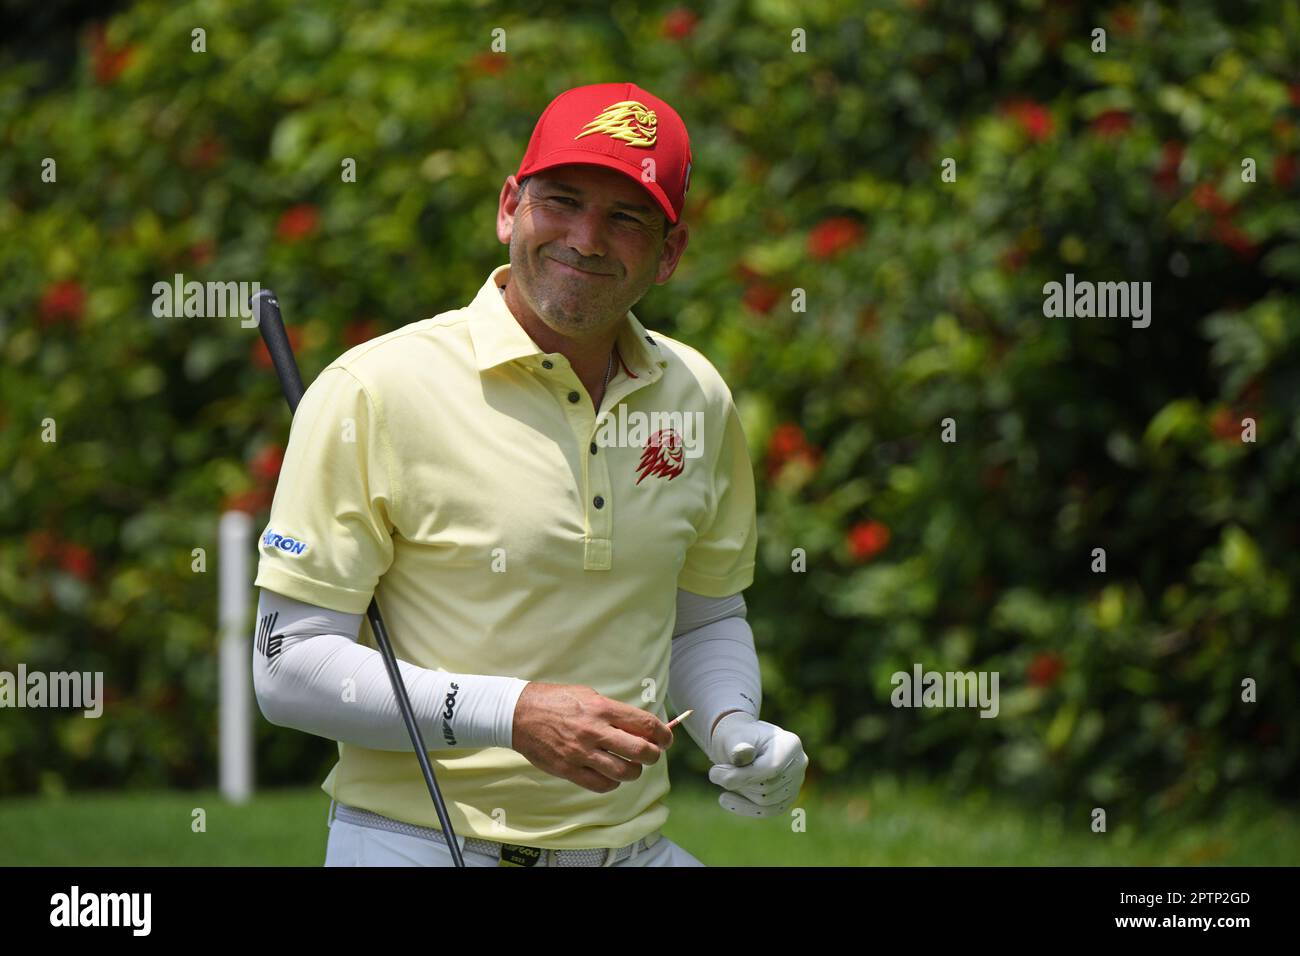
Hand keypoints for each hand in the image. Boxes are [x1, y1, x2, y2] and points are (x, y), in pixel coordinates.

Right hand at [511, 683, 673, 793]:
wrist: (519, 713)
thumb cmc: (557, 701)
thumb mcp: (589, 695)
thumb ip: (615, 711)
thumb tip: (642, 727)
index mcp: (602, 709)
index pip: (645, 724)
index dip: (663, 734)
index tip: (666, 739)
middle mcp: (595, 731)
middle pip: (641, 752)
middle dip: (653, 755)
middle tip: (651, 754)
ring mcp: (581, 753)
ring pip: (624, 772)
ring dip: (633, 771)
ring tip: (629, 765)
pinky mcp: (569, 770)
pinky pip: (602, 785)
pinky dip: (612, 782)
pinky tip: (609, 773)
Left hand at [707, 712, 807, 817]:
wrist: (741, 743)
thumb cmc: (737, 737)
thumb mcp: (733, 736)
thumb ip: (738, 746)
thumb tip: (743, 753)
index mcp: (790, 744)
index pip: (770, 768)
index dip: (741, 775)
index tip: (714, 773)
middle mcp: (799, 764)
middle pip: (767, 787)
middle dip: (738, 782)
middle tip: (716, 771)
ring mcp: (796, 782)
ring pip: (766, 801)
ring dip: (740, 792)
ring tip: (725, 778)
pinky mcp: (787, 798)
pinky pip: (768, 811)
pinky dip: (745, 808)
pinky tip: (725, 799)